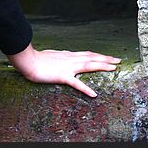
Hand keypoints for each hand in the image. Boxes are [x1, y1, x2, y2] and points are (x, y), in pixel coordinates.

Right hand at [6, 44, 120, 97]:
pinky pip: (76, 84)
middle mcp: (71, 59)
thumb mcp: (52, 55)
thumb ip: (60, 57)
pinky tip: (94, 94)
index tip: (109, 57)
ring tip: (113, 68)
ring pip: (88, 65)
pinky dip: (86, 88)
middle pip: (92, 57)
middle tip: (118, 60)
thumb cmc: (37, 59)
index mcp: (68, 55)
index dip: (99, 55)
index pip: (87, 54)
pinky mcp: (62, 76)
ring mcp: (68, 67)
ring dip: (102, 66)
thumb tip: (64, 56)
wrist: (29, 61)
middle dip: (106, 59)